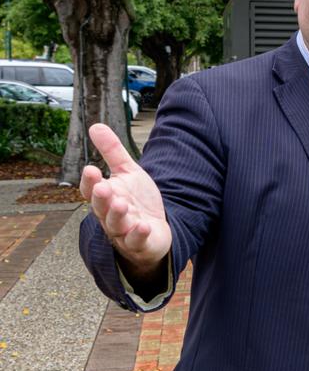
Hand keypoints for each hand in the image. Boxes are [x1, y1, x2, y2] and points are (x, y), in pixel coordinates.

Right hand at [80, 124, 170, 276]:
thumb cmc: (137, 201)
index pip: (92, 190)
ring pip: (116, 225)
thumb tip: (94, 126)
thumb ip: (112, 152)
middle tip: (104, 187)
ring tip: (122, 204)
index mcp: (106, 197)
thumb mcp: (128, 172)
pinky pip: (137, 241)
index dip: (90, 182)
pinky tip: (144, 226)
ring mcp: (124, 232)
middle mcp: (110, 216)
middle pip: (101, 208)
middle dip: (101, 198)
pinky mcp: (140, 244)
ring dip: (118, 215)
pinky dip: (139, 235)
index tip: (91, 169)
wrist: (156, 230)